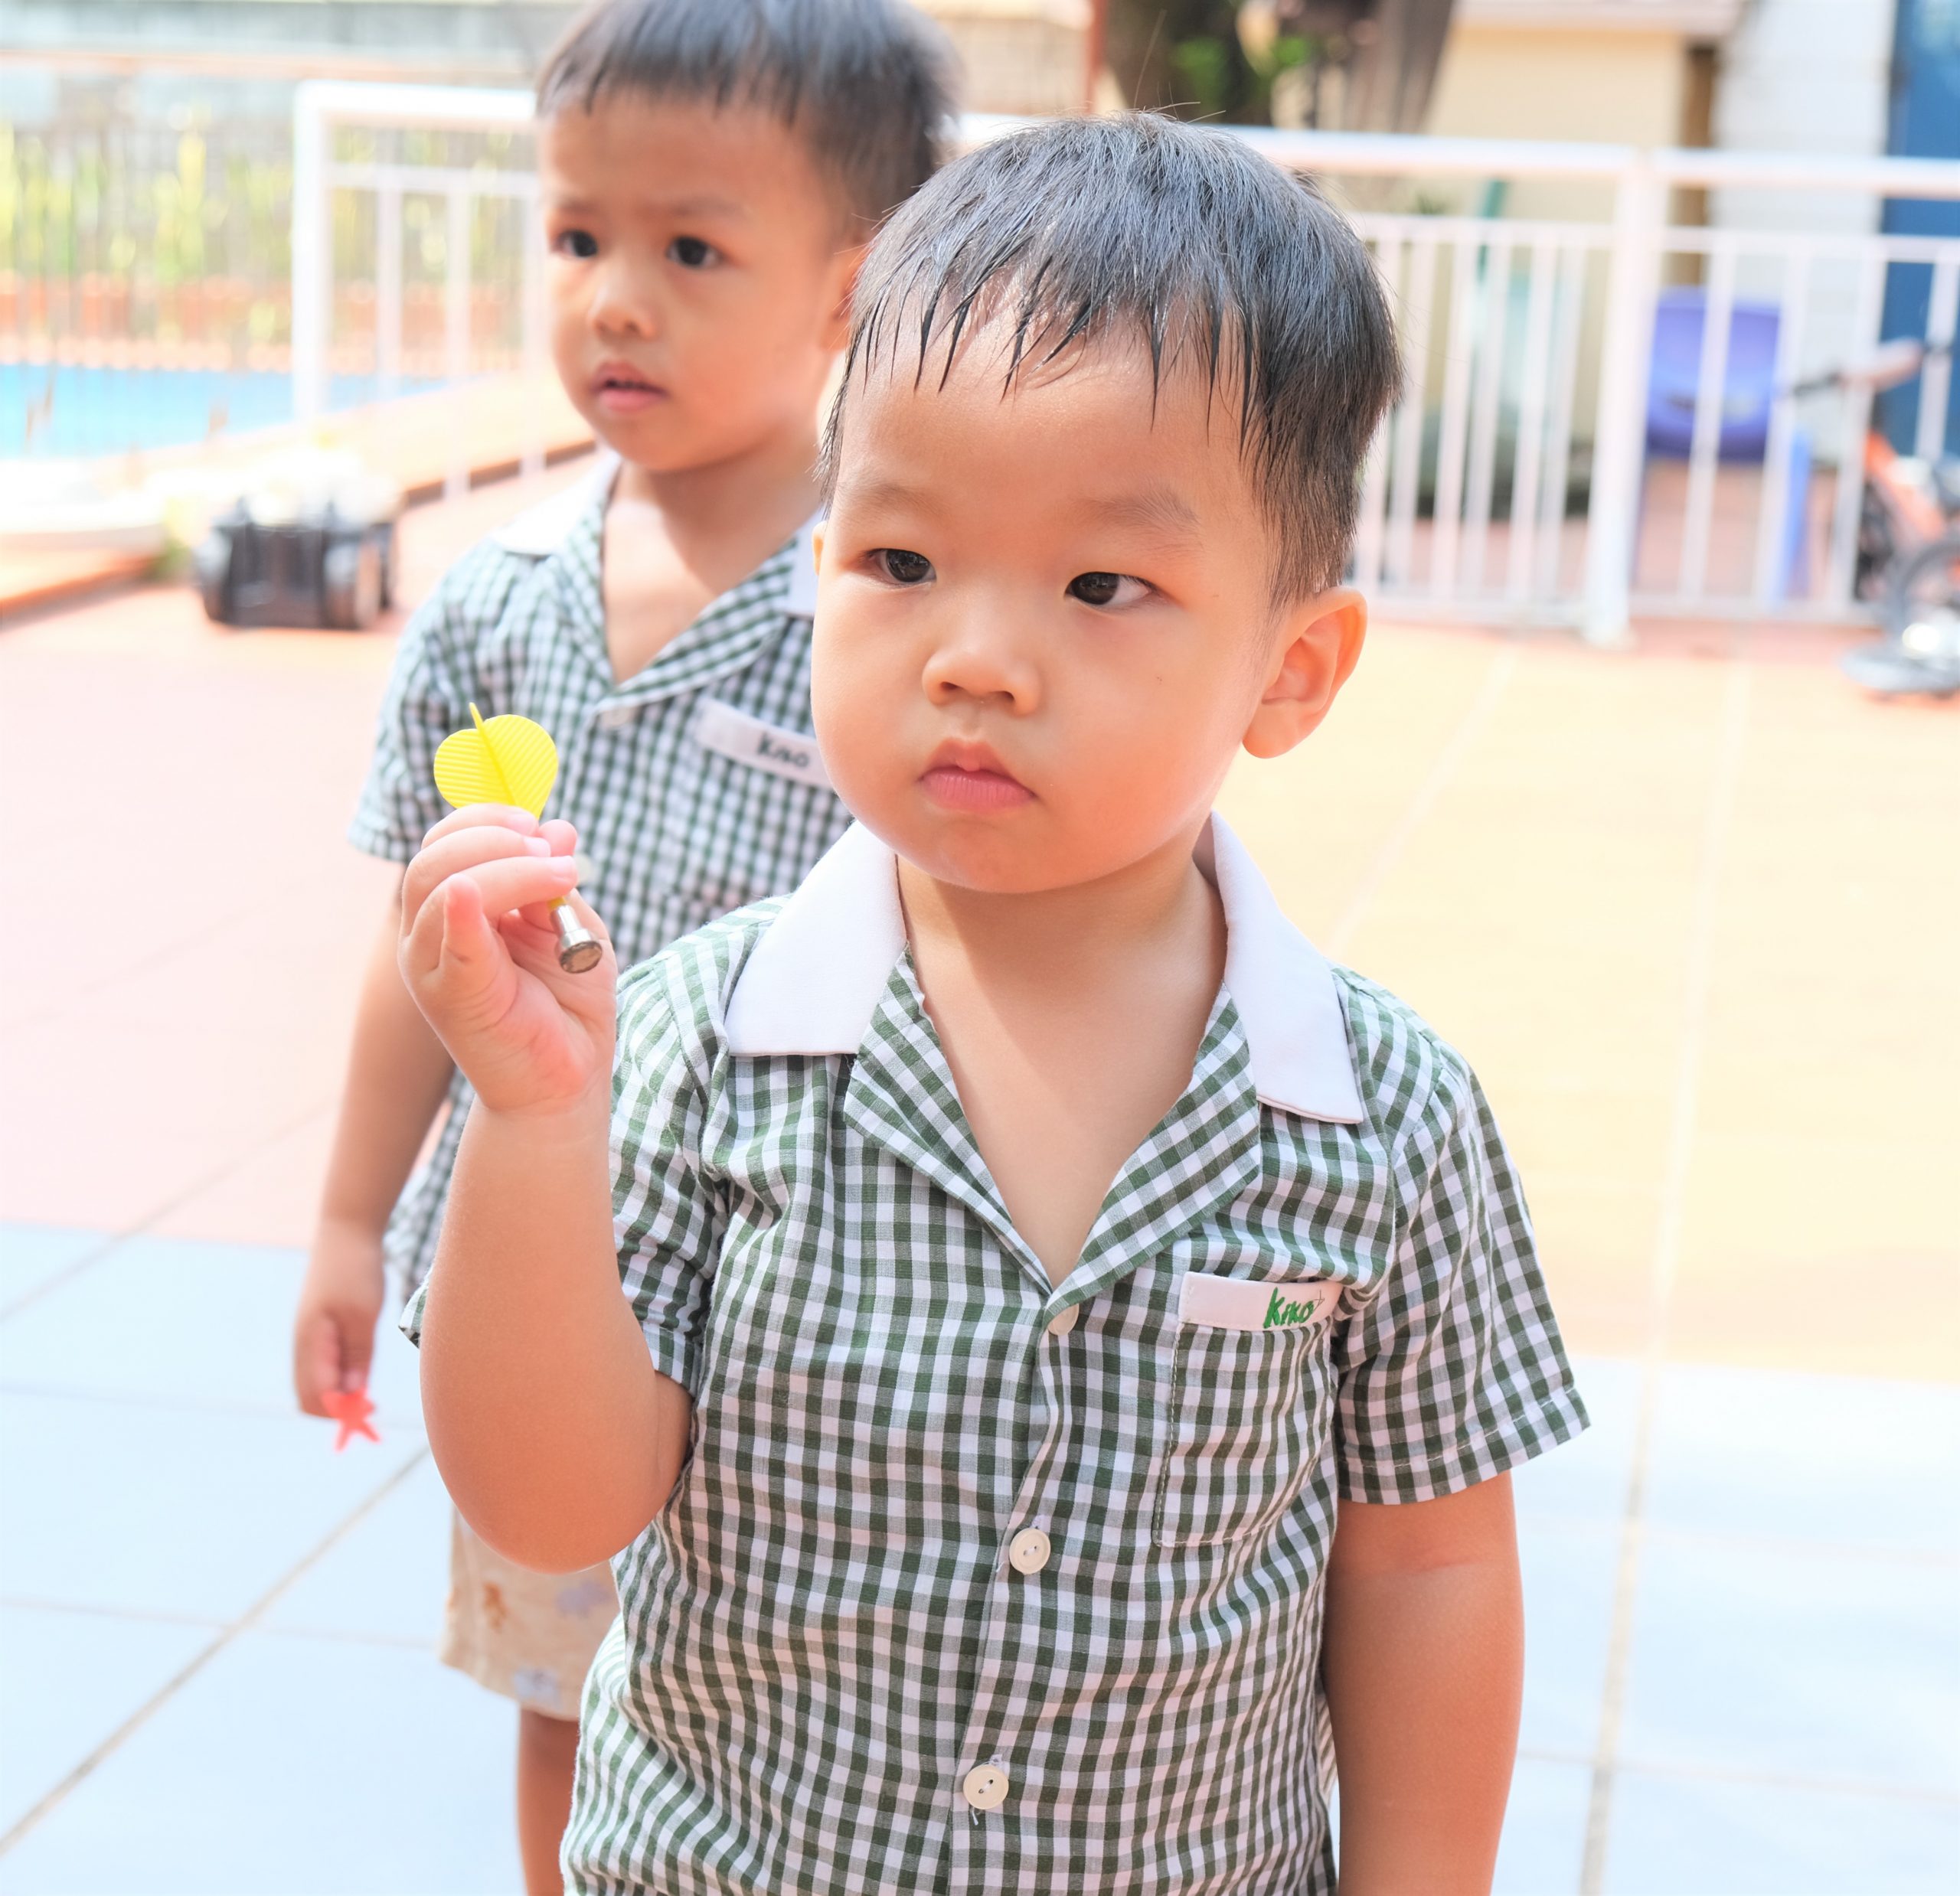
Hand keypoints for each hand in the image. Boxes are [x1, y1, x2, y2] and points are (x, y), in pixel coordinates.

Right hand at [293, 1220, 385, 1416]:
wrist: (346, 1233)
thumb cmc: (356, 1271)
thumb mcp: (363, 1314)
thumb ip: (357, 1356)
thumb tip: (351, 1396)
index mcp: (309, 1343)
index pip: (313, 1398)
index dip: (339, 1412)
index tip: (369, 1409)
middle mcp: (303, 1346)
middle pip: (310, 1397)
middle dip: (337, 1407)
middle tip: (371, 1403)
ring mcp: (308, 1338)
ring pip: (316, 1384)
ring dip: (340, 1392)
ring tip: (368, 1385)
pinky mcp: (318, 1331)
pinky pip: (324, 1366)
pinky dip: (341, 1375)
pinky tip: (362, 1367)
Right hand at [398, 806, 615, 1118]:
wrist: (568, 1079)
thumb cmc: (568, 1004)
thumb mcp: (571, 927)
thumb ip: (556, 880)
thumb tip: (557, 827)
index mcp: (454, 911)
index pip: (446, 842)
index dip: (488, 819)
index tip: (540, 825)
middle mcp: (431, 935)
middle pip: (435, 858)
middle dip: (495, 838)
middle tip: (551, 850)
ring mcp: (433, 965)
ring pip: (440, 887)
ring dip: (504, 867)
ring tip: (560, 875)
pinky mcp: (451, 995)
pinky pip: (447, 941)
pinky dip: (460, 909)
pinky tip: (475, 893)